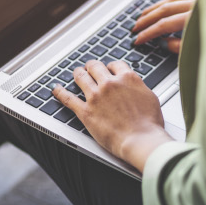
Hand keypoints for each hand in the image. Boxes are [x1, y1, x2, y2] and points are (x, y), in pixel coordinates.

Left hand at [53, 60, 172, 172]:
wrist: (141, 140)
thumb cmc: (149, 124)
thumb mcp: (150, 97)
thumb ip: (138, 87)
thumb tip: (133, 85)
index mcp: (127, 78)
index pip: (115, 65)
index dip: (110, 67)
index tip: (108, 70)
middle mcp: (110, 84)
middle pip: (95, 67)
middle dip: (91, 67)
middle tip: (89, 69)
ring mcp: (96, 96)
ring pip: (81, 77)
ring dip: (77, 73)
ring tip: (76, 73)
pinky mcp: (86, 111)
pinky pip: (67, 97)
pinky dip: (59, 92)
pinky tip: (55, 88)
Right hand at [132, 0, 195, 52]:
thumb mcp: (202, 50)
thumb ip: (179, 47)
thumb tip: (163, 43)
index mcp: (194, 18)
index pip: (164, 25)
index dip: (149, 33)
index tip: (138, 40)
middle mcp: (196, 6)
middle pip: (165, 9)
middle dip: (147, 19)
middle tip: (135, 28)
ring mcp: (201, 0)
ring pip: (171, 0)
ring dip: (154, 8)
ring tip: (143, 17)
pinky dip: (169, 1)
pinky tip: (162, 6)